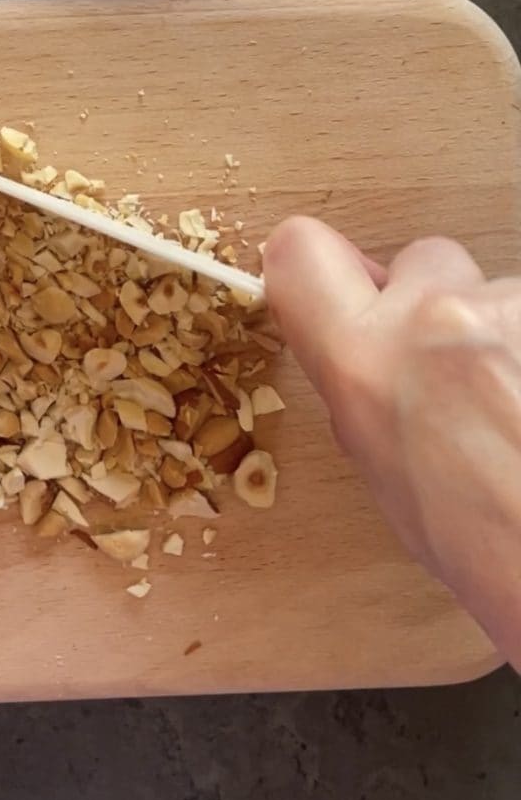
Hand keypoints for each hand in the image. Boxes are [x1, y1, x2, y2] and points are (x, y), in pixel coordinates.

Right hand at [265, 217, 520, 668]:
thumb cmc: (487, 546)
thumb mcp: (379, 461)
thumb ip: (358, 377)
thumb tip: (357, 329)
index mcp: (362, 366)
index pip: (300, 253)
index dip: (313, 264)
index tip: (339, 280)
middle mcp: (434, 321)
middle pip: (423, 259)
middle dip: (435, 301)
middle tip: (458, 369)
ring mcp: (514, 309)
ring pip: (497, 289)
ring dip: (502, 332)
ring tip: (518, 403)